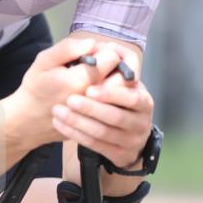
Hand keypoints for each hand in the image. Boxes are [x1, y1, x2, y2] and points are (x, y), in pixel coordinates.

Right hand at [4, 37, 124, 147]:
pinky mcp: (99, 121)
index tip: (92, 52)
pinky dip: (112, 95)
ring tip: (99, 76)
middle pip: (123, 75)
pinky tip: (98, 91)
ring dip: (116, 80)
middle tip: (100, 63)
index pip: (112, 57)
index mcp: (82, 80)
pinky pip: (116, 105)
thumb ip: (68, 48)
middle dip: (115, 64)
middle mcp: (95, 98)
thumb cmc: (35, 88)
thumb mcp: (44, 61)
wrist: (29, 120)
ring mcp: (99, 112)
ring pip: (123, 92)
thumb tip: (92, 42)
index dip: (104, 49)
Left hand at [50, 42, 154, 167]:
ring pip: (103, 133)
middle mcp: (142, 122)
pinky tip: (60, 124)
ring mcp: (132, 141)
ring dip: (78, 122)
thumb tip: (100, 47)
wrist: (120, 132)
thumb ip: (112, 67)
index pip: (131, 98)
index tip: (89, 89)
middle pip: (115, 117)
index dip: (110, 94)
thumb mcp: (118, 82)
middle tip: (69, 100)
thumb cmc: (113, 99)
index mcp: (144, 100)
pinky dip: (76, 134)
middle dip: (90, 109)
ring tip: (58, 111)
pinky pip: (95, 146)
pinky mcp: (120, 155)